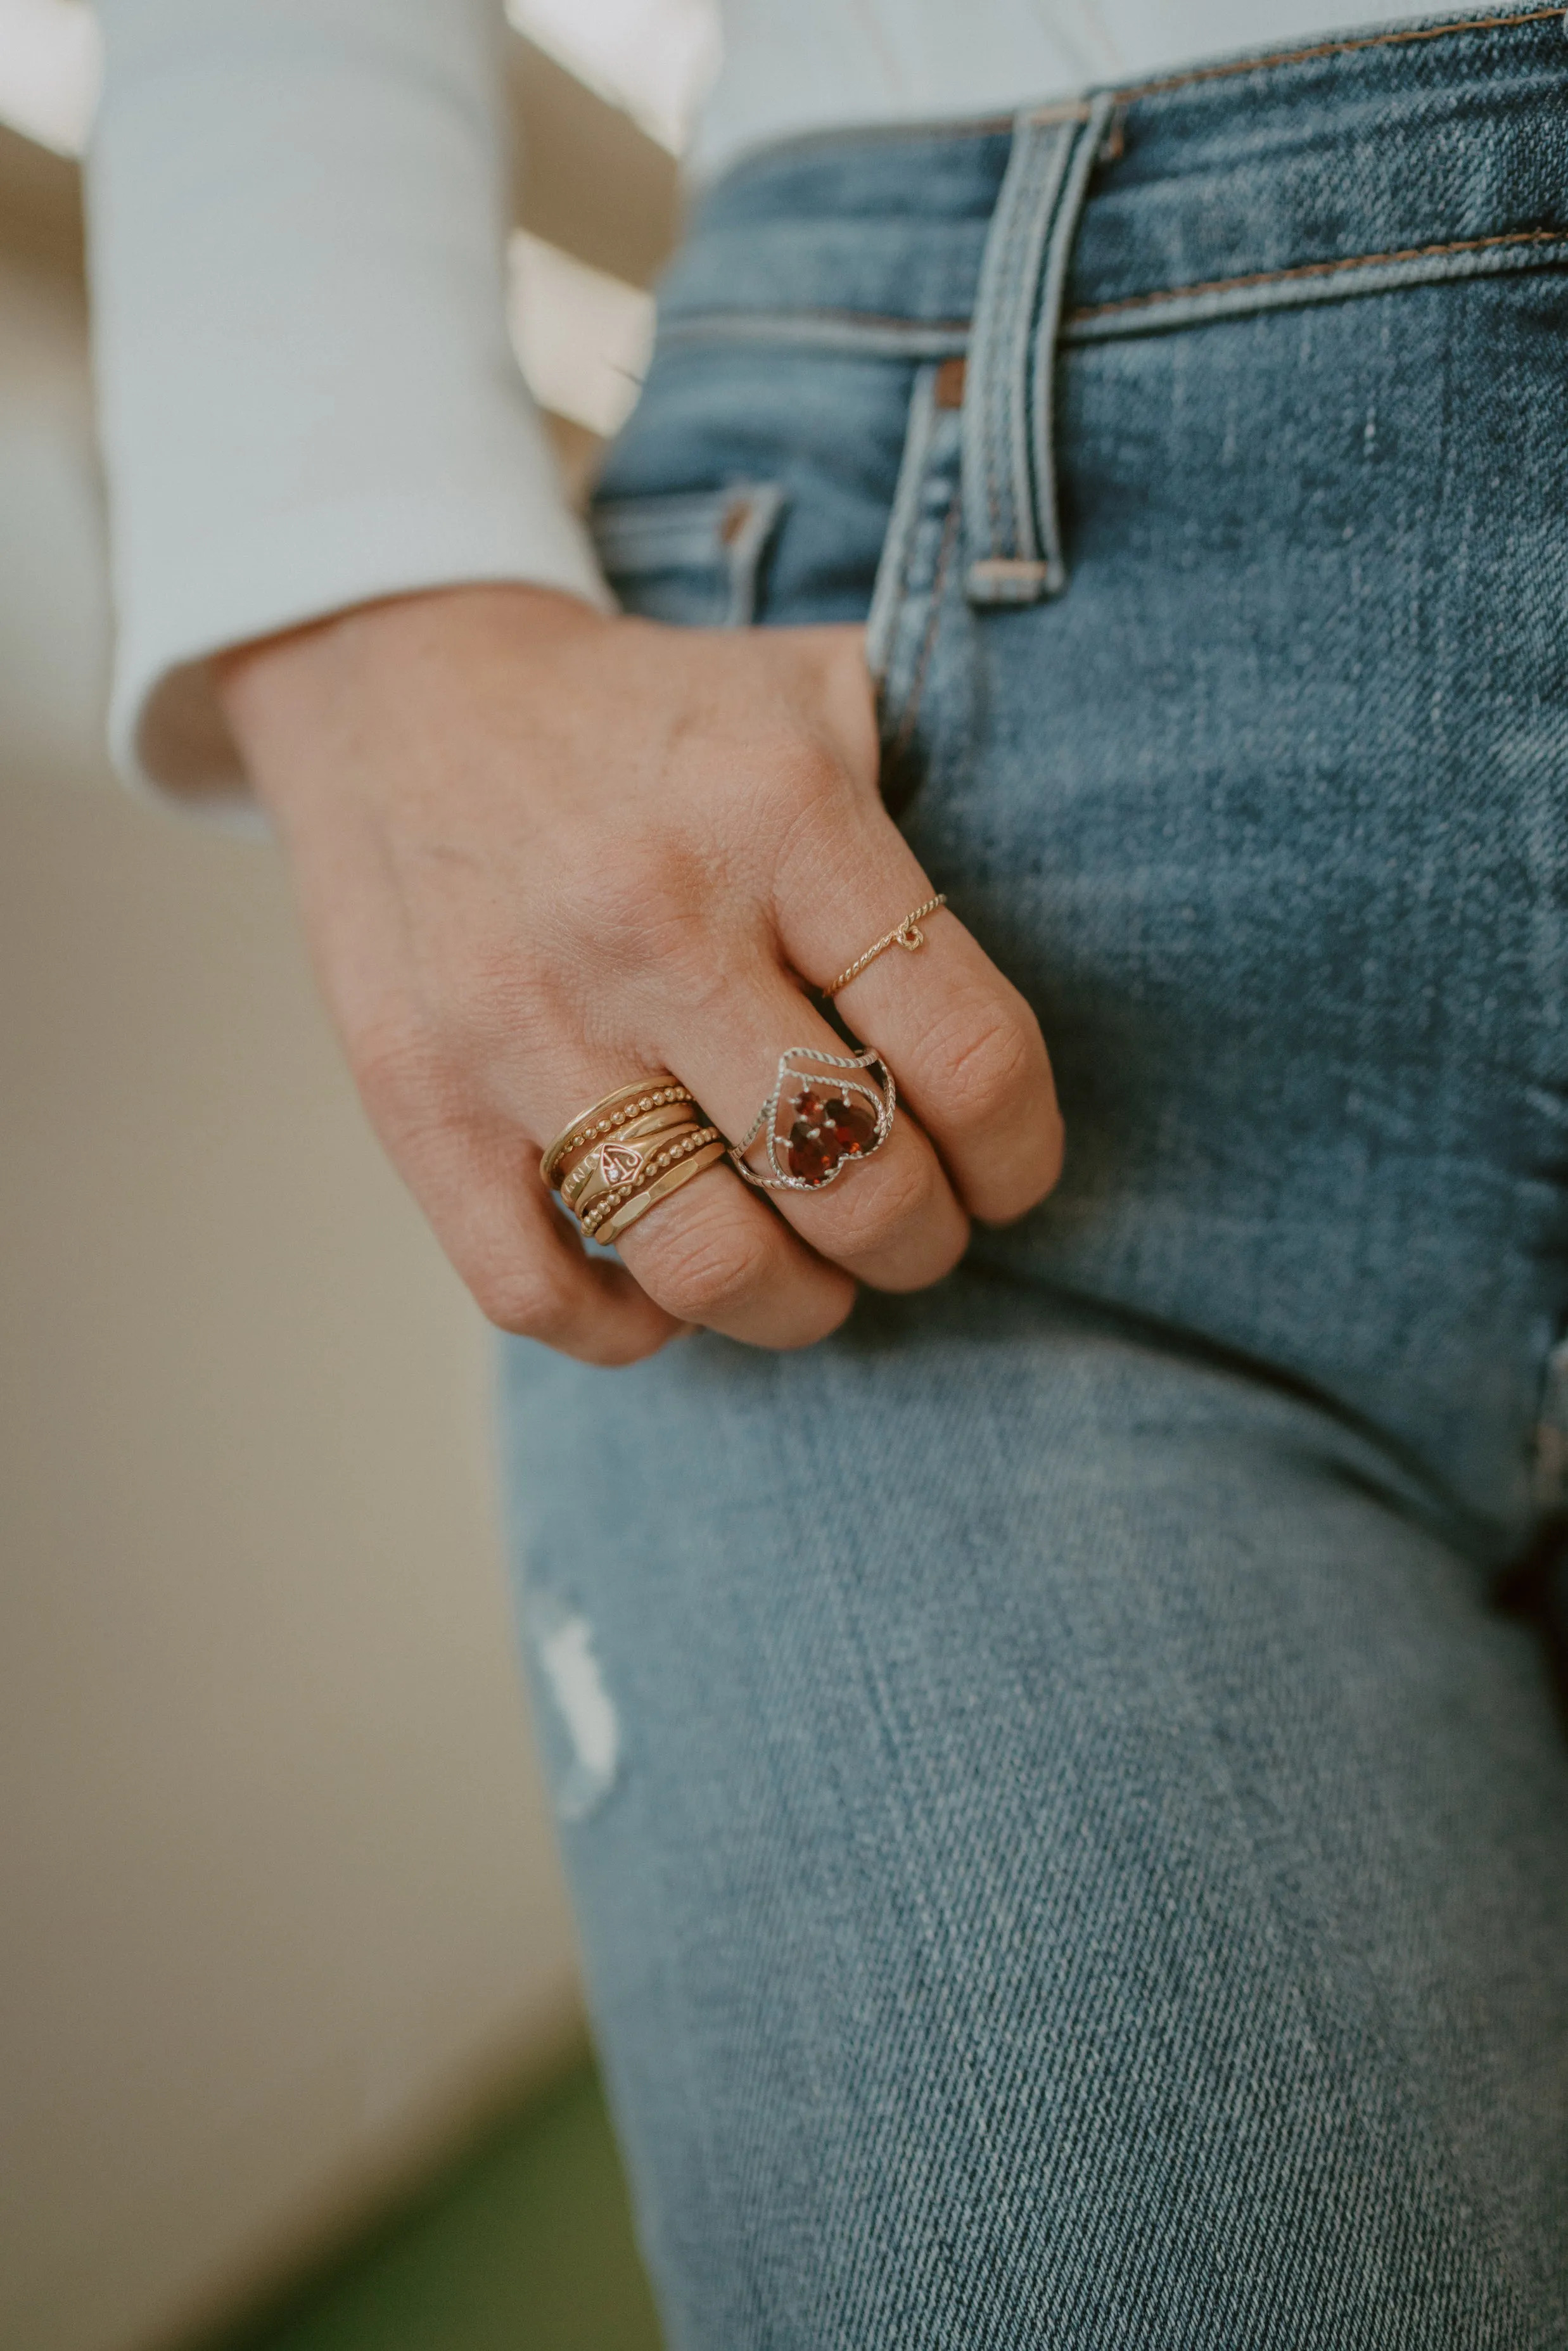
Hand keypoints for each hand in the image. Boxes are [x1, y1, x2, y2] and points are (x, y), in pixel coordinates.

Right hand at [218, 584, 1063, 1363]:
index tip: (1008, 1176)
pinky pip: (540, 1292)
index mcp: (782, 814)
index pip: (972, 1055)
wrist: (398, 681)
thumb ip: (942, 800)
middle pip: (857, 1183)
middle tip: (916, 1230)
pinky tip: (666, 1286)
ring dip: (795, 1307)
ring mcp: (523, 1023)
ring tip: (811, 1279)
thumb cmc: (646, 714)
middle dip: (920, 1244)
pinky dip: (628, 1326)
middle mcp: (654, 922)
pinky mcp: (418, 1097)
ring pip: (711, 1264)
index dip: (1020, 1157)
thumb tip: (1053, 954)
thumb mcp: (817, 689)